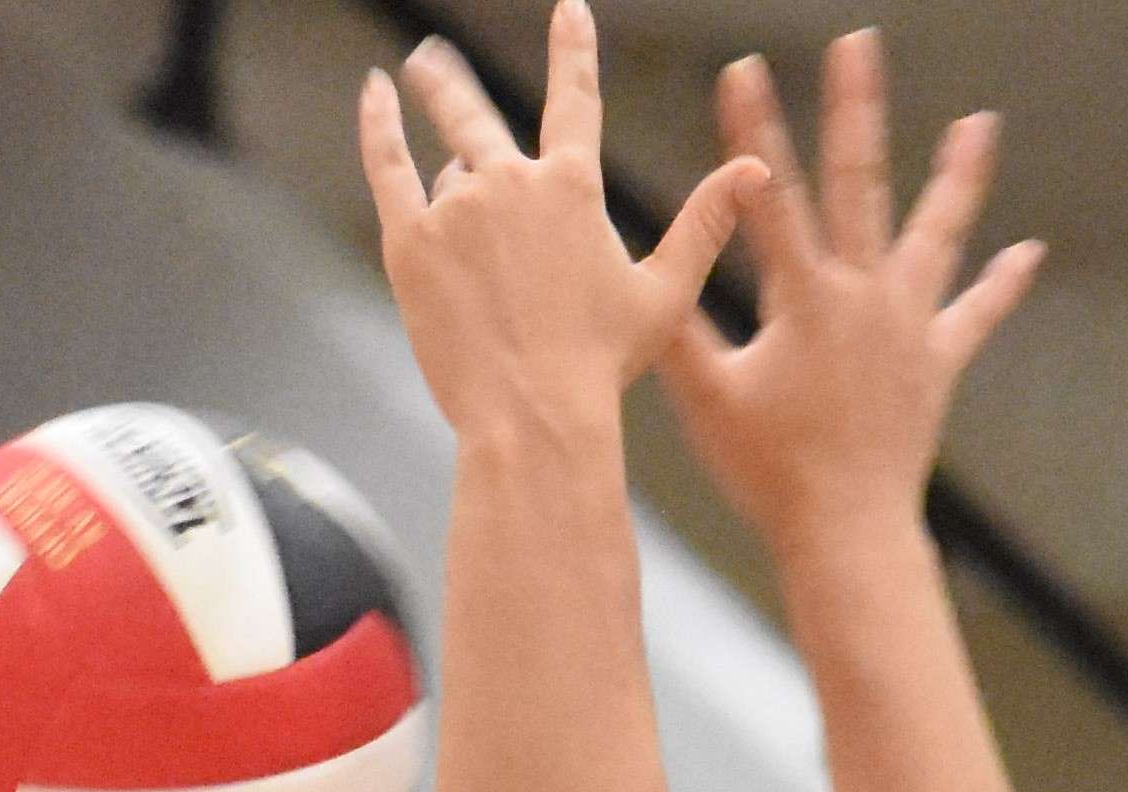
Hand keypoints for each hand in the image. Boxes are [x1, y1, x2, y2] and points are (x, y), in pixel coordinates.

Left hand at [358, 0, 764, 440]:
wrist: (533, 415)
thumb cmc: (599, 366)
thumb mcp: (664, 293)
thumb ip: (703, 225)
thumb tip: (754, 171)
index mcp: (574, 188)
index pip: (575, 99)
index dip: (573, 51)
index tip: (569, 11)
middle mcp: (512, 184)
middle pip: (477, 115)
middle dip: (452, 81)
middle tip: (431, 57)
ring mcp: (457, 209)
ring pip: (445, 170)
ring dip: (444, 173)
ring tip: (441, 195)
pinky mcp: (412, 241)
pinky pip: (389, 167)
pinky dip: (379, 127)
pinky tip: (374, 96)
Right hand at [654, 32, 1041, 554]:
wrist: (847, 533)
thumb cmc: (770, 474)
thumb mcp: (705, 401)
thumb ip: (675, 332)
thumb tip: (638, 277)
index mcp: (803, 300)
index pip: (769, 197)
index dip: (750, 130)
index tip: (741, 67)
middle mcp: (864, 297)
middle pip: (860, 183)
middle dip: (855, 108)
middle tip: (860, 45)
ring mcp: (908, 326)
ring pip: (936, 234)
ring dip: (958, 176)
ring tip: (981, 123)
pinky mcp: (936, 363)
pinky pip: (974, 315)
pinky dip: (1000, 284)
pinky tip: (1027, 252)